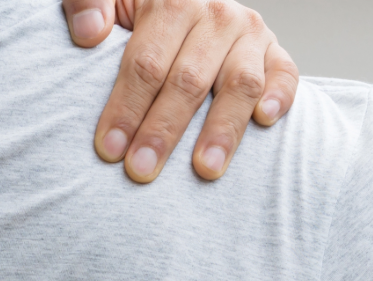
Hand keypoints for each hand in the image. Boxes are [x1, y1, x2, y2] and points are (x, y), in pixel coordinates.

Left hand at [65, 0, 298, 181]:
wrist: (185, 10)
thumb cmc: (138, 17)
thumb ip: (87, 2)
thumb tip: (89, 34)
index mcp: (172, 2)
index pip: (146, 63)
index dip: (126, 107)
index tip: (109, 149)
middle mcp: (216, 15)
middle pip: (188, 80)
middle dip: (163, 130)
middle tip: (142, 171)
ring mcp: (249, 35)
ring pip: (238, 84)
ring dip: (221, 129)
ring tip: (205, 170)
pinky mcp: (275, 53)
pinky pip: (285, 74)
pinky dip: (279, 96)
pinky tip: (264, 123)